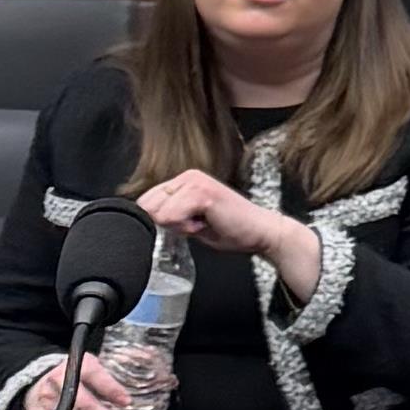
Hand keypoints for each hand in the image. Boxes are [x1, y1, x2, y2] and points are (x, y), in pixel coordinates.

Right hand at [6, 353, 139, 409]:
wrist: (40, 382)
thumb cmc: (72, 376)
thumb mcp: (91, 366)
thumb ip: (110, 375)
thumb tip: (133, 387)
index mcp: (73, 366)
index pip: (94, 375)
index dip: (111, 389)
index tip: (126, 401)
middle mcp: (57, 383)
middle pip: (85, 405)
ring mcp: (45, 401)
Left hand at [135, 168, 318, 303]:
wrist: (262, 233)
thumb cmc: (234, 229)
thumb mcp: (192, 221)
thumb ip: (170, 215)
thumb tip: (147, 221)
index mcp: (185, 181)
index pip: (146, 202)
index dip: (162, 222)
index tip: (190, 224)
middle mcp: (188, 177)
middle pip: (147, 207)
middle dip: (168, 223)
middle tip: (197, 224)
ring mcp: (194, 182)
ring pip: (158, 214)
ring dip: (178, 226)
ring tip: (203, 224)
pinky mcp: (200, 193)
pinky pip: (170, 218)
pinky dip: (186, 229)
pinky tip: (206, 224)